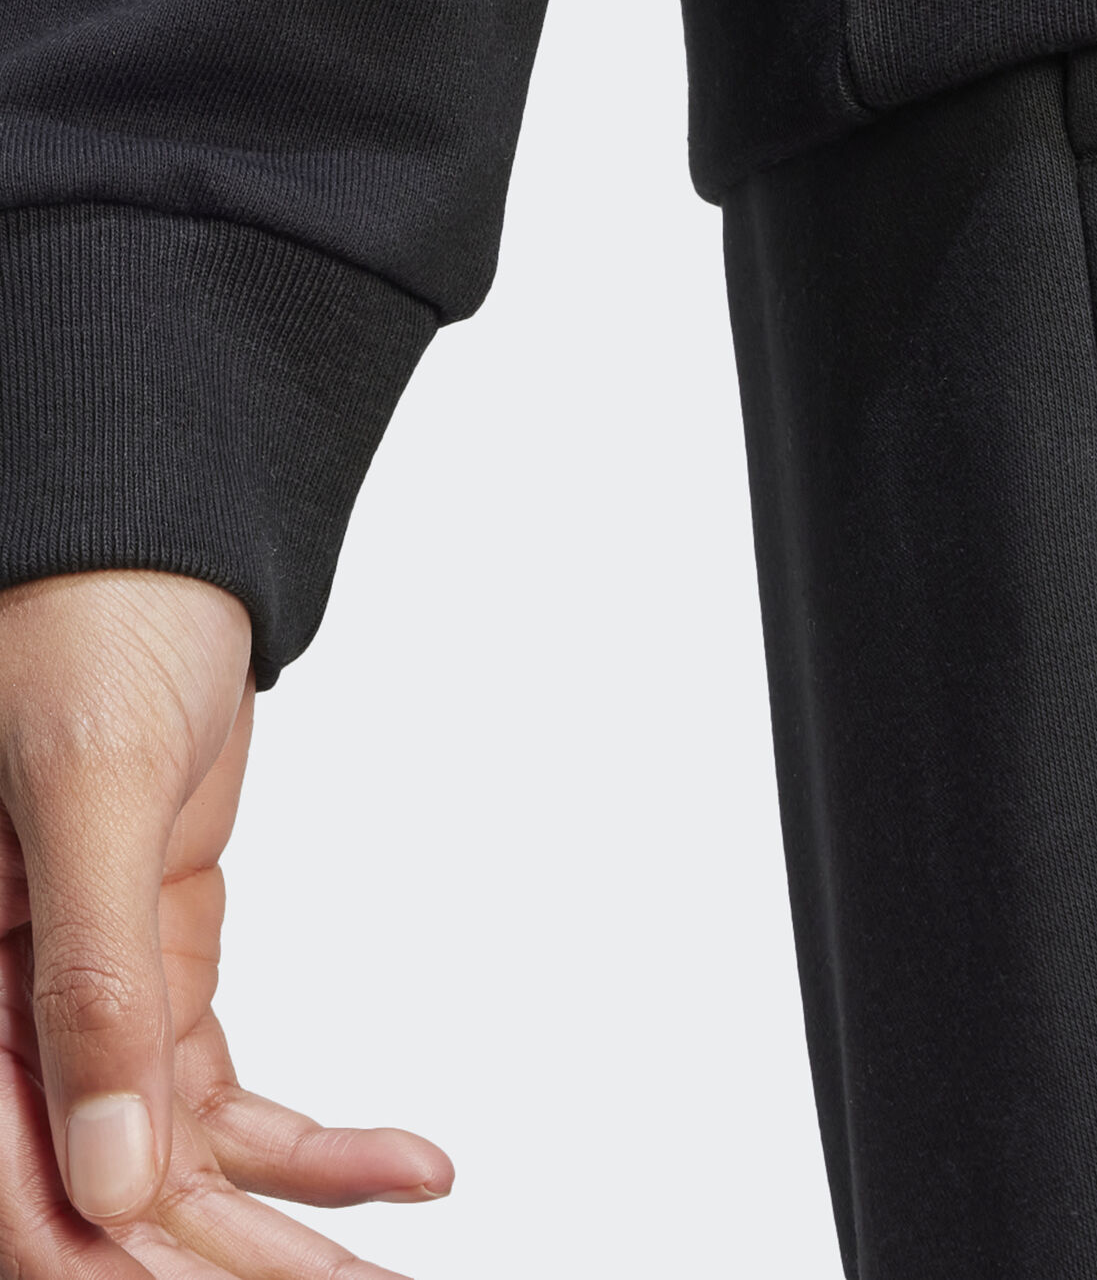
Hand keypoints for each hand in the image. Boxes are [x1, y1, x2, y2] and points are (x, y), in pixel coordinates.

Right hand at [0, 571, 451, 1277]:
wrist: (140, 539)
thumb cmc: (83, 618)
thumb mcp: (89, 785)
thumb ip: (89, 979)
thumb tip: (112, 1178)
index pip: (21, 1197)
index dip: (115, 1270)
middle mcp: (0, 1019)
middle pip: (109, 1202)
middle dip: (234, 1269)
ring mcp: (80, 1002)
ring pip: (176, 1169)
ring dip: (285, 1231)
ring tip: (396, 1266)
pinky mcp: (152, 971)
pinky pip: (224, 1096)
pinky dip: (315, 1140)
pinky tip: (407, 1164)